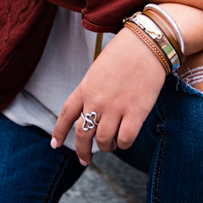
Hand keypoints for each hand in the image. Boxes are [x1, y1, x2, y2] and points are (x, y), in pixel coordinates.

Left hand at [51, 25, 165, 164]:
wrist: (147, 43)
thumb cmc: (125, 52)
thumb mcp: (99, 69)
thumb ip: (93, 90)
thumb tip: (93, 112)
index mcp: (85, 87)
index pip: (66, 115)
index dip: (59, 132)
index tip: (55, 145)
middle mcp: (96, 100)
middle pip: (82, 135)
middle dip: (82, 151)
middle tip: (84, 160)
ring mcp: (115, 107)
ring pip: (103, 141)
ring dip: (106, 147)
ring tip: (110, 145)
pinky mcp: (136, 112)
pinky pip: (124, 140)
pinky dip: (123, 144)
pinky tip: (125, 139)